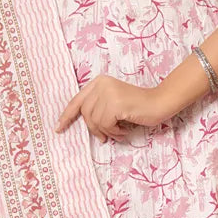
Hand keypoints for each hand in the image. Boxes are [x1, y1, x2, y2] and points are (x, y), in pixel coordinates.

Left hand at [54, 75, 173, 141]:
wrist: (159, 102)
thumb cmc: (136, 107)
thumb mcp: (112, 102)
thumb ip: (96, 107)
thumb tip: (79, 123)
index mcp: (98, 82)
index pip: (76, 100)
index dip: (66, 116)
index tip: (58, 128)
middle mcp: (101, 84)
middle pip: (85, 114)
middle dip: (94, 129)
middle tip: (106, 136)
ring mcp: (108, 92)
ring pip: (95, 121)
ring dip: (107, 132)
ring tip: (120, 131)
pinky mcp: (115, 103)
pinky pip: (105, 125)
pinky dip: (114, 132)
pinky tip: (124, 130)